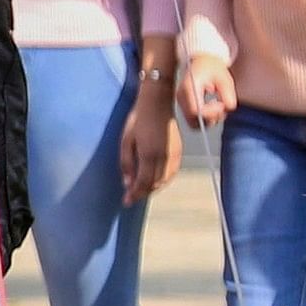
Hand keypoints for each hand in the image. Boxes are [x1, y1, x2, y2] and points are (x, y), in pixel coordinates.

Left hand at [120, 37, 180, 202]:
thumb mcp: (126, 140)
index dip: (135, 194)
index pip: (144, 183)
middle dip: (142, 193)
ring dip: (152, 188)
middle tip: (131, 197)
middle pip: (155, 184)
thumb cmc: (138, 119)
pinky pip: (171, 173)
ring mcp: (174, 156)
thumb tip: (127, 183)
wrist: (158, 104)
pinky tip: (154, 181)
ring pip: (164, 181)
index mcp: (150, 155)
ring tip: (140, 190)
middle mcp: (165, 159)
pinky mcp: (179, 152)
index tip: (126, 202)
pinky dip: (162, 181)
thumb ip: (126, 163)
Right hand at [177, 50, 235, 127]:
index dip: (211, 113)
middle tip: (220, 107)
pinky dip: (204, 117)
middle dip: (210, 118)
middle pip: (193, 119)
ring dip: (208, 119)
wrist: (203, 61)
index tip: (221, 105)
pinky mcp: (184, 104)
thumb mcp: (225, 80)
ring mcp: (181, 101)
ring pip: (193, 122)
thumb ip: (228, 96)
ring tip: (217, 106)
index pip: (196, 111)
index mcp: (190, 87)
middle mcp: (182, 95)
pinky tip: (211, 107)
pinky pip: (193, 118)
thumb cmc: (213, 68)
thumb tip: (226, 109)